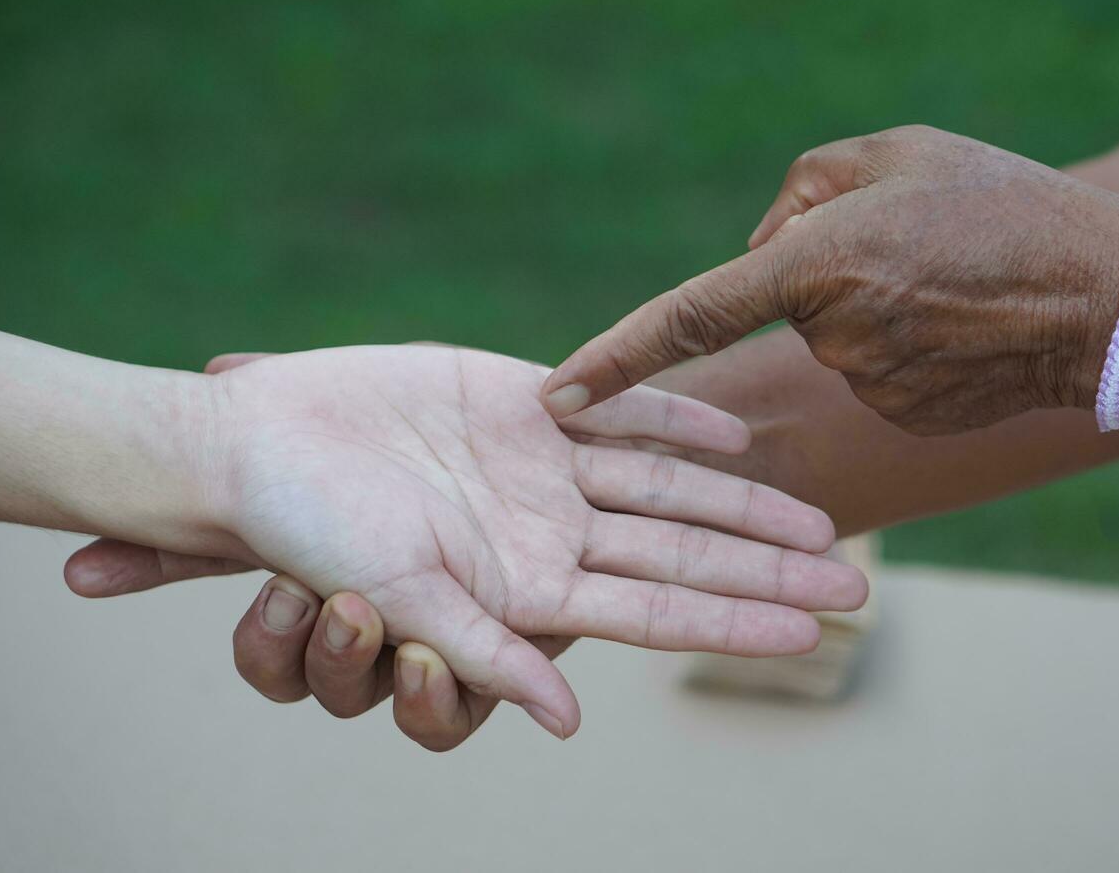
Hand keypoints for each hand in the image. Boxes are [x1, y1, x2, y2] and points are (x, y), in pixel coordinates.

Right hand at [69, 344, 862, 737]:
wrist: (264, 443)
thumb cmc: (314, 535)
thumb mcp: (402, 597)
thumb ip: (487, 653)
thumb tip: (566, 721)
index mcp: (531, 587)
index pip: (659, 609)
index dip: (736, 619)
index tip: (814, 632)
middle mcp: (553, 530)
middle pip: (685, 550)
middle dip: (768, 567)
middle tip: (855, 582)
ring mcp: (547, 464)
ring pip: (669, 484)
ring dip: (743, 500)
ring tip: (820, 520)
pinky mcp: (529, 397)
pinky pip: (620, 404)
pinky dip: (676, 412)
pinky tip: (737, 432)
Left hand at [542, 125, 1118, 434]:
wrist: (1110, 298)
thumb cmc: (1005, 206)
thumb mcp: (901, 150)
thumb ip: (804, 187)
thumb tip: (761, 243)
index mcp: (817, 264)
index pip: (690, 314)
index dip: (618, 356)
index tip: (558, 395)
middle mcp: (832, 336)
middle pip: (786, 297)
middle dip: (822, 267)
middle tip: (914, 242)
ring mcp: (867, 386)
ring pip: (831, 336)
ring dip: (868, 306)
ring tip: (949, 282)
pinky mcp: (900, 416)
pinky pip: (870, 372)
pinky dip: (900, 348)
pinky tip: (959, 327)